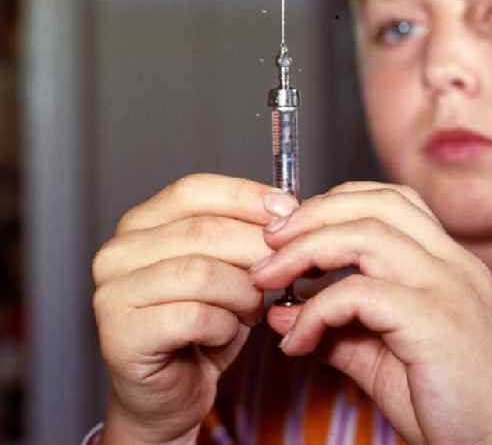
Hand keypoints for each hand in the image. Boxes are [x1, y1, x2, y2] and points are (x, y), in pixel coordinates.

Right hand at [92, 173, 296, 443]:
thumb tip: (285, 207)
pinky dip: (224, 325)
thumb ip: (245, 231)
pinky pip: (193, 317)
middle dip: (256, 249)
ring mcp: (112, 293)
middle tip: (281, 270)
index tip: (289, 209)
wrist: (173, 392)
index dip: (245, 196)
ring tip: (251, 307)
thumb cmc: (203, 325)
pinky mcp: (119, 335)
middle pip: (203, 230)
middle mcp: (118, 252)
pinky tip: (225, 333)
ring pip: (201, 273)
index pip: (193, 189)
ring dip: (242, 292)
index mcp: (141, 224)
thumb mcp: (230, 265)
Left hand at [252, 181, 491, 444]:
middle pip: (376, 203)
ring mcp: (449, 287)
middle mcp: (453, 263)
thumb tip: (282, 312)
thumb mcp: (383, 360)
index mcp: (448, 263)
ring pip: (367, 234)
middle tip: (268, 242)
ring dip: (306, 250)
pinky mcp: (437, 321)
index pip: (391, 201)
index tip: (292, 230)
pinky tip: (298, 340)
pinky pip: (361, 293)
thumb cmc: (451, 408)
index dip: (336, 203)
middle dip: (313, 214)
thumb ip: (336, 329)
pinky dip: (317, 309)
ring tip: (269, 278)